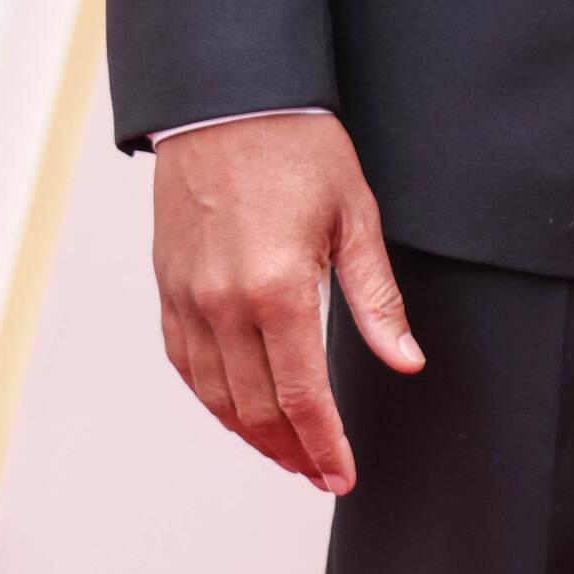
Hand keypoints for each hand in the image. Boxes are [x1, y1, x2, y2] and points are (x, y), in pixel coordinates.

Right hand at [153, 112, 423, 492]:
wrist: (228, 99)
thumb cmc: (297, 145)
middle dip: (292, 452)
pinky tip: (237, 409)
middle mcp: (224, 303)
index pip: (303, 396)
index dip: (325, 445)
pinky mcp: (167, 286)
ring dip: (252, 435)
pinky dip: (212, 398)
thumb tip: (406, 360)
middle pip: (257, 410)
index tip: (342, 474)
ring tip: (286, 452)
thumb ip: (377, 299)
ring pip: (216, 397)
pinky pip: (185, 364)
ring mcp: (189, 297)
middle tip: (320, 472)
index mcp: (278, 288)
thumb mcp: (355, 216)